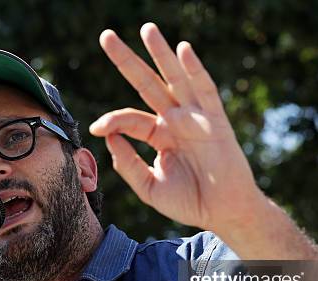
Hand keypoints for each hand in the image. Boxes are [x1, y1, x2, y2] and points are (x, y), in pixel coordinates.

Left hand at [90, 23, 263, 231]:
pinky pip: (204, 91)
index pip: (130, 119)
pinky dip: (195, 70)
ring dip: (161, 53)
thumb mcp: (150, 187)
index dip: (112, 120)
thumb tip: (109, 138)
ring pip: (175, 79)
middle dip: (127, 61)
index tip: (95, 128)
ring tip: (146, 29)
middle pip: (147, 84)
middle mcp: (175, 120)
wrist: (223, 214)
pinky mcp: (216, 121)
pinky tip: (183, 50)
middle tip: (106, 36)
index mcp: (159, 135)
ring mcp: (195, 118)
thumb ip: (128, 165)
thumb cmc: (190, 202)